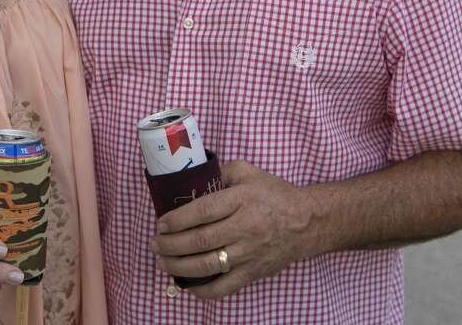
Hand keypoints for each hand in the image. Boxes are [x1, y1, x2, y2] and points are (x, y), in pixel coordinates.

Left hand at [151, 160, 317, 298]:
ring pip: (207, 265)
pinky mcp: (253, 272)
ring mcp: (248, 253)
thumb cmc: (274, 194)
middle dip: (171, 244)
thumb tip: (193, 177)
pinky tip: (185, 284)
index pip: (202, 211)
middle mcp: (244, 228)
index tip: (161, 224)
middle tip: (155, 244)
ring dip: (179, 266)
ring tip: (162, 262)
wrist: (306, 222)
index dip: (177, 220)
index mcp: (241, 200)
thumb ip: (221, 172)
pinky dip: (202, 290)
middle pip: (200, 240)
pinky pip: (224, 287)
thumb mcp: (249, 172)